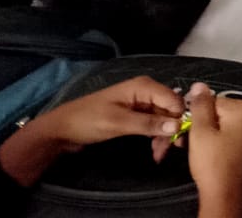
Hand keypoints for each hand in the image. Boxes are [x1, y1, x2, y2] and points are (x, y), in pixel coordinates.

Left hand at [0, 76, 182, 186]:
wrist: (61, 130)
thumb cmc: (88, 120)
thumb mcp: (118, 123)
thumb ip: (147, 124)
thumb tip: (176, 126)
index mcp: (144, 86)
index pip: (174, 100)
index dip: (179, 119)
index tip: (177, 142)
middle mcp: (147, 91)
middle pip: (170, 110)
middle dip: (170, 131)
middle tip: (163, 153)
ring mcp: (141, 103)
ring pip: (164, 118)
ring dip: (163, 136)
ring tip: (157, 155)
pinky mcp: (136, 114)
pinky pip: (154, 123)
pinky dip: (156, 136)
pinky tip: (153, 149)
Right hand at [184, 82, 241, 217]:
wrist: (229, 194)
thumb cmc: (212, 162)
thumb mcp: (200, 132)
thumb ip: (201, 106)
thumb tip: (200, 85)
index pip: (215, 103)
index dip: (200, 117)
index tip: (191, 133)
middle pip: (227, 113)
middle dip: (212, 125)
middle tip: (198, 143)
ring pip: (236, 125)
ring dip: (223, 133)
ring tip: (210, 151)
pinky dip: (235, 142)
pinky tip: (225, 155)